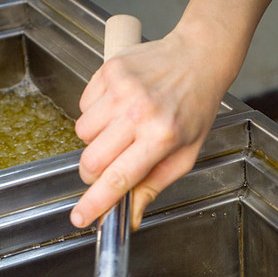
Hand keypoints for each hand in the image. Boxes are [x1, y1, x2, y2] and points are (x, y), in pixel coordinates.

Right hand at [71, 30, 222, 230]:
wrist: (197, 57)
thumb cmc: (194, 108)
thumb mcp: (184, 155)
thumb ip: (153, 186)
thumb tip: (130, 219)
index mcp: (161, 137)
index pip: (118, 178)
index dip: (95, 203)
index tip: (80, 217)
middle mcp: (139, 112)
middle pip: (91, 160)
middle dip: (93, 173)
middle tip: (108, 168)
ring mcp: (121, 88)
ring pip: (82, 133)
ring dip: (95, 140)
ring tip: (120, 128)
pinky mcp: (109, 70)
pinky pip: (83, 106)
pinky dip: (95, 113)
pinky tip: (118, 107)